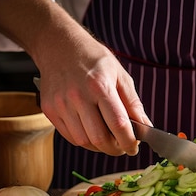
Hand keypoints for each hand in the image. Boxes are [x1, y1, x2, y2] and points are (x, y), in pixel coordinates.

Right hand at [37, 34, 150, 155]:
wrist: (59, 46)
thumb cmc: (93, 60)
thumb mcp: (120, 75)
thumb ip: (133, 104)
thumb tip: (145, 128)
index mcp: (100, 86)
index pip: (118, 124)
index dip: (129, 141)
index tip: (134, 148)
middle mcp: (78, 96)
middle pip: (99, 138)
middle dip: (115, 149)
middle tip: (122, 147)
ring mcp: (61, 104)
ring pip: (83, 141)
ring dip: (99, 147)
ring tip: (108, 139)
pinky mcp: (50, 110)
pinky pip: (70, 137)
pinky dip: (84, 141)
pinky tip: (92, 133)